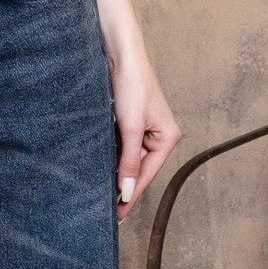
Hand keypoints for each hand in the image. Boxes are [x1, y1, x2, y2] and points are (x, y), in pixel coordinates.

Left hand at [113, 45, 179, 215]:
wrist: (121, 54)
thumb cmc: (132, 84)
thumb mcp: (130, 127)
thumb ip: (128, 161)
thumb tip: (126, 191)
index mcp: (168, 138)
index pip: (146, 174)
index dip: (131, 194)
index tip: (118, 214)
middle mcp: (159, 136)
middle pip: (138, 169)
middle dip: (122, 186)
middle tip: (105, 209)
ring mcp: (145, 129)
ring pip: (128, 158)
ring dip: (115, 172)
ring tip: (100, 193)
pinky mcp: (130, 122)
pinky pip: (122, 146)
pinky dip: (112, 156)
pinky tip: (100, 168)